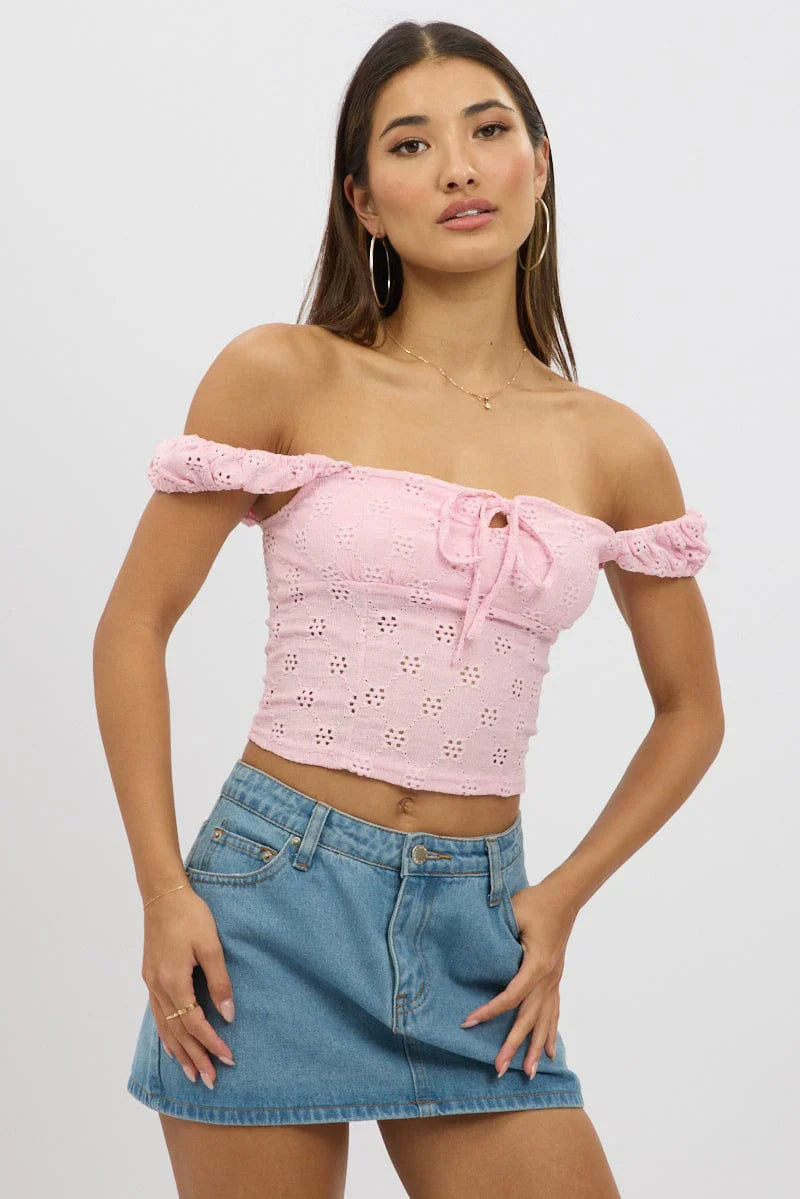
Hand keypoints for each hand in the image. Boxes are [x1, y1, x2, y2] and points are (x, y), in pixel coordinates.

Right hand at [141, 885, 236, 1089]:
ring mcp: (151, 983)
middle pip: (178, 1033)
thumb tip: (228, 1016)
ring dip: (179, 1052)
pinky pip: (158, 1014)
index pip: (195, 1024)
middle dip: (195, 1057)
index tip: (228, 1059)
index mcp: (174, 981)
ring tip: (191, 1073)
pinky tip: (173, 1044)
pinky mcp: (150, 976)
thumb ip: (220, 981)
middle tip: (210, 1081)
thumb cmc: (191, 915)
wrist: (163, 894)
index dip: (212, 1044)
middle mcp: (159, 988)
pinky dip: (167, 1034)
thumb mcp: (211, 945)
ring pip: (165, 1027)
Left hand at [460, 880, 577, 1079]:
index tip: (468, 1023)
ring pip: (545, 1021)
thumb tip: (475, 946)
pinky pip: (554, 1011)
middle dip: (513, 1045)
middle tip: (498, 1069)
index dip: (489, 1011)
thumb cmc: (535, 902)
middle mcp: (548, 978)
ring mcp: (554, 981)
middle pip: (529, 1018)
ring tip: (528, 1074)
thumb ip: (498, 931)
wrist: (564, 897)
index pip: (511, 995)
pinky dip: (551, 1034)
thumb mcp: (513, 912)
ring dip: (535, 1049)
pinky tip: (550, 1053)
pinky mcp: (555, 979)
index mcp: (537, 963)